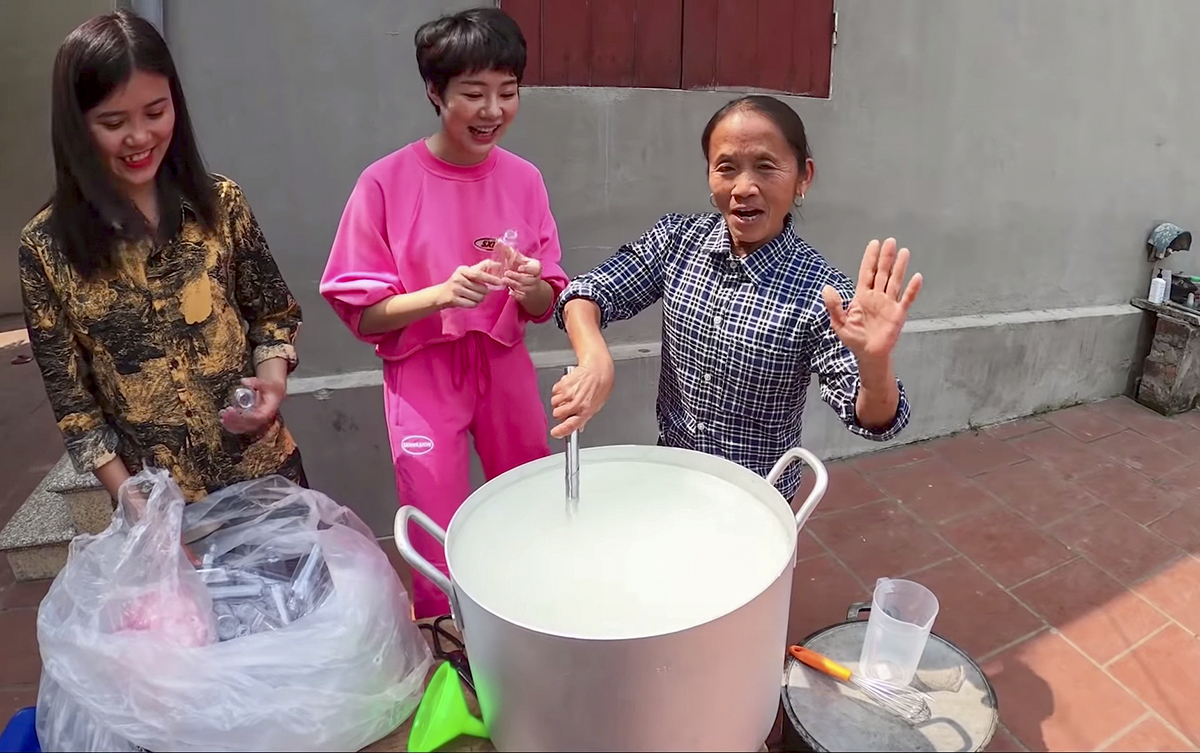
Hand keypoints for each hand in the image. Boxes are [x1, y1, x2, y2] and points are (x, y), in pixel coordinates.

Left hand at [220, 376, 283, 434]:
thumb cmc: (272, 389)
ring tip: (222, 416)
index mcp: (268, 411)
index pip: (256, 417)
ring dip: (232, 424)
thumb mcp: (266, 383)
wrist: (274, 393)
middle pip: (248, 424)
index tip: (232, 410)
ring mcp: (258, 423)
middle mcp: (264, 420)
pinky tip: (224, 422)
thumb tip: (244, 381)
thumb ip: (256, 382)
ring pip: (244, 428)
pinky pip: (242, 428)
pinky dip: (232, 426)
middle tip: (225, 413)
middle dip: (235, 420)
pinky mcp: (252, 423)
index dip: (244, 415)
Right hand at [436, 260, 502, 308]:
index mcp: (463, 270)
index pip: (479, 274)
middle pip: (481, 289)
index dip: (491, 279)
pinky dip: (474, 304)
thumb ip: (482, 267)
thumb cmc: (458, 282)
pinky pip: (472, 304)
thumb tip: (499, 264)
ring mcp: (456, 289)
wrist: (441, 294)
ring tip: (473, 296)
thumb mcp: (467, 272)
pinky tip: (469, 300)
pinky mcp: (454, 300)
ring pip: (478, 297)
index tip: (500, 282)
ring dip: (479, 298)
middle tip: (480, 291)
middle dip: (484, 292)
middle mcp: (458, 278)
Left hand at [503, 254, 542, 300]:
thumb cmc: (525, 271)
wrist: (533, 289)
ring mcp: (531, 289)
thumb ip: (511, 253)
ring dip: (513, 284)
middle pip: (527, 279)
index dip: (528, 269)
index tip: (519, 268)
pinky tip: (509, 292)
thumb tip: (500, 242)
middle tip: (506, 273)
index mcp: (536, 268)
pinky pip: (521, 297)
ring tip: (504, 280)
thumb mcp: (521, 261)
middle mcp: (535, 279)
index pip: (536, 268)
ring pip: (523, 287)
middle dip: (516, 276)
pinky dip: (515, 295)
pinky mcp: (526, 297)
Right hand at [550, 357, 614, 438]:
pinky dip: (559, 391)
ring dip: (559, 401)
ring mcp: (568, 394)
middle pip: (557, 414)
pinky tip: (569, 387)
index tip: (555, 433)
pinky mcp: (563, 384)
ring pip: (554, 403)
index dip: (561, 431)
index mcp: (586, 411)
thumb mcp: (596, 405)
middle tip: (567, 407)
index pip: (570, 425)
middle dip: (560, 412)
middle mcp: (576, 403)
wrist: (598, 368)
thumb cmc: (601, 385)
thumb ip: (585, 417)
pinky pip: (554, 392)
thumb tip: (578, 427)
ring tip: (570, 395)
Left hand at [821, 238, 922, 364]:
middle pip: (883, 273)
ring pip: (895, 281)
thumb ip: (834, 306)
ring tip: (904, 252)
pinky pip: (906, 299)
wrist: (869, 355)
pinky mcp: (899, 314)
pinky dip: (912, 289)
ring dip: (899, 267)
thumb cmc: (854, 339)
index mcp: (862, 296)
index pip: (867, 273)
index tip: (874, 243)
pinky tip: (917, 277)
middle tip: (890, 241)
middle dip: (886, 258)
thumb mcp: (839, 323)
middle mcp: (877, 296)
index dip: (870, 259)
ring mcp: (889, 304)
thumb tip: (826, 288)